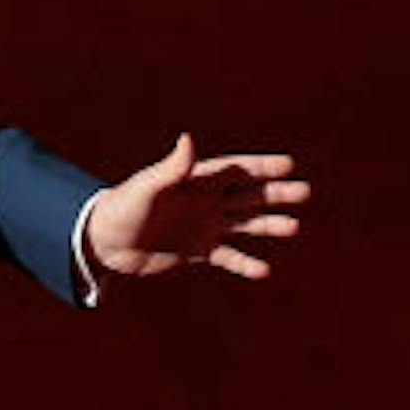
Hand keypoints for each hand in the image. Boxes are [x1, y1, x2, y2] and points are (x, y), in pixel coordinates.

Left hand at [85, 134, 309, 282]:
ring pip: (245, 224)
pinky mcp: (197, 251)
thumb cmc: (123, 208)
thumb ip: (172, 167)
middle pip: (248, 195)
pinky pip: (228, 257)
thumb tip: (188, 139)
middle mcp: (205, 201)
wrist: (104, 242)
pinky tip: (264, 270)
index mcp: (196, 180)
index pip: (236, 170)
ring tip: (294, 227)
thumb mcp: (148, 187)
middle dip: (276, 194)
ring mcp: (204, 226)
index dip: (262, 167)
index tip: (289, 164)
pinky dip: (245, 263)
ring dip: (268, 225)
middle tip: (305, 192)